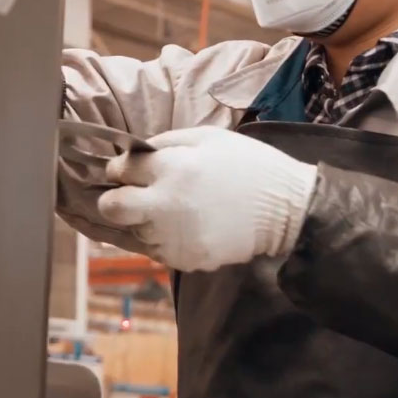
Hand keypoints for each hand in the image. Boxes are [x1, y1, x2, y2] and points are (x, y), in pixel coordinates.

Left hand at [98, 126, 317, 271]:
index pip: (119, 170)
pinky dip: (163, 240)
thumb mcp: (207, 137)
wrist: (285, 209)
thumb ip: (166, 142)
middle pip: (112, 208)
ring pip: (134, 232)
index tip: (127, 171)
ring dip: (143, 221)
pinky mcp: (186, 260)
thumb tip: (133, 155)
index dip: (118, 169)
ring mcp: (174, 238)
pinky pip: (157, 251)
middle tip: (130, 196)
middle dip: (114, 200)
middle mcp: (165, 205)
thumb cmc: (248, 165)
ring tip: (170, 211)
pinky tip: (185, 227)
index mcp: (171, 168)